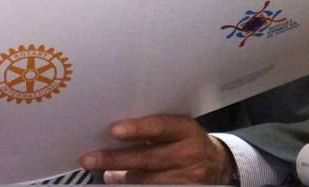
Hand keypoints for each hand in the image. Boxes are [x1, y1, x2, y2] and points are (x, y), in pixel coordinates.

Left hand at [79, 114, 235, 184]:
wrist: (219, 164)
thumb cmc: (188, 141)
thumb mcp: (177, 128)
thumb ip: (152, 129)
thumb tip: (114, 134)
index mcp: (186, 130)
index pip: (159, 128)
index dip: (137, 129)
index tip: (114, 130)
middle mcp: (189, 154)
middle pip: (147, 158)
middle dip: (115, 159)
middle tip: (90, 159)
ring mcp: (189, 178)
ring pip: (147, 181)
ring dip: (121, 178)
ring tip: (104, 172)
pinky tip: (120, 182)